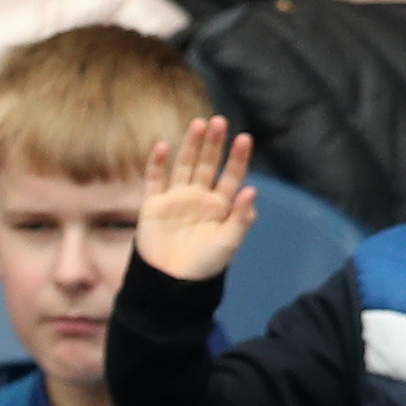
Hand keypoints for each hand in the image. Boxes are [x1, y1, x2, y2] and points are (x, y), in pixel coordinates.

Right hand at [132, 118, 256, 285]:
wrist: (170, 283)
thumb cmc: (203, 266)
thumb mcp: (228, 243)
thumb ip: (240, 218)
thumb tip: (252, 190)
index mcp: (220, 206)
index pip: (231, 176)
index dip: (237, 158)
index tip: (244, 138)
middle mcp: (199, 197)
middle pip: (208, 164)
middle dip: (214, 144)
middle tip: (219, 122)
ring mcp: (176, 199)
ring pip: (184, 166)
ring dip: (191, 145)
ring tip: (199, 124)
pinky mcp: (154, 205)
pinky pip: (155, 180)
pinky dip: (158, 163)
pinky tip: (164, 146)